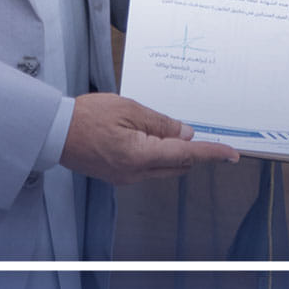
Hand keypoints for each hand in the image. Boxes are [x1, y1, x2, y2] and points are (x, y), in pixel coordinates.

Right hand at [59, 93, 238, 185]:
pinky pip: (148, 169)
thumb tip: (185, 135)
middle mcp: (136, 173)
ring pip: (164, 168)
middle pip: (178, 165)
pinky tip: (151, 138)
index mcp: (141, 156)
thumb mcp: (130, 109)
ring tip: (170, 131)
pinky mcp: (118, 177)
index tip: (233, 154)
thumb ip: (160, 124)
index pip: (186, 155)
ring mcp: (126, 178)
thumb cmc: (89, 116)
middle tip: (199, 131)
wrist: (55, 132)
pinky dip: (158, 156)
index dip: (211, 153)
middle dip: (192, 151)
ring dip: (174, 153)